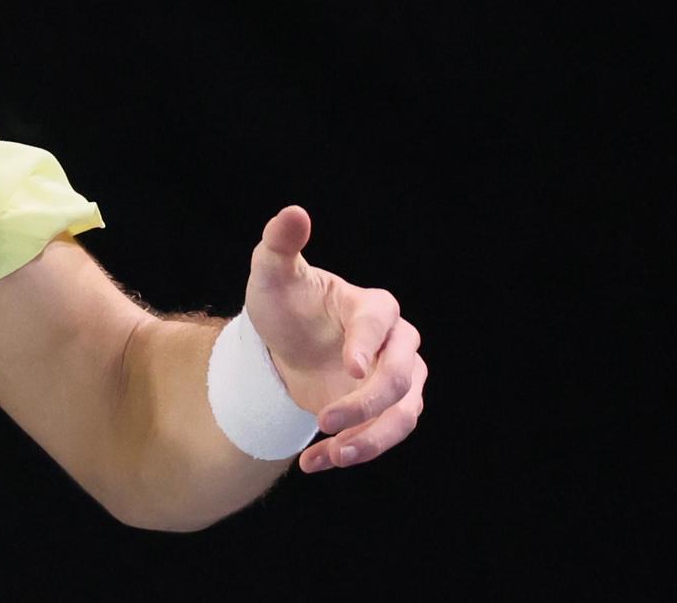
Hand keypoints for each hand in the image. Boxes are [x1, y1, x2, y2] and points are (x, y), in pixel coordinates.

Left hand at [243, 205, 426, 473]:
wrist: (285, 346)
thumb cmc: (284, 304)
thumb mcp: (272, 276)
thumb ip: (280, 244)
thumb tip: (294, 212)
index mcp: (373, 307)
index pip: (381, 323)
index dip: (368, 345)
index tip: (349, 368)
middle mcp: (396, 344)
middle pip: (402, 375)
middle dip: (368, 403)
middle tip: (322, 420)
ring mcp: (397, 380)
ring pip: (404, 414)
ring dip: (371, 439)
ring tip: (329, 454)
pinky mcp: (386, 412)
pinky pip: (383, 437)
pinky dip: (352, 452)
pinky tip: (313, 462)